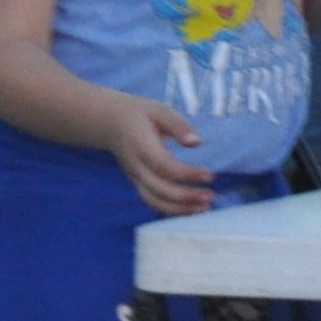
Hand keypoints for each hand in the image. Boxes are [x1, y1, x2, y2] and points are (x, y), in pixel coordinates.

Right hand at [103, 97, 212, 215]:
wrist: (109, 123)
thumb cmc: (139, 115)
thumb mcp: (160, 111)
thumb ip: (178, 126)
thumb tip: (196, 143)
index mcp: (141, 146)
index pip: (163, 165)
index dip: (186, 174)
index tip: (210, 175)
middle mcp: (136, 167)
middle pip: (158, 188)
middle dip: (185, 197)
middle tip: (210, 196)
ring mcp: (135, 178)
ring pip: (153, 201)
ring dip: (179, 209)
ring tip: (205, 208)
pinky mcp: (139, 184)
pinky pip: (153, 201)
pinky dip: (172, 210)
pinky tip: (193, 210)